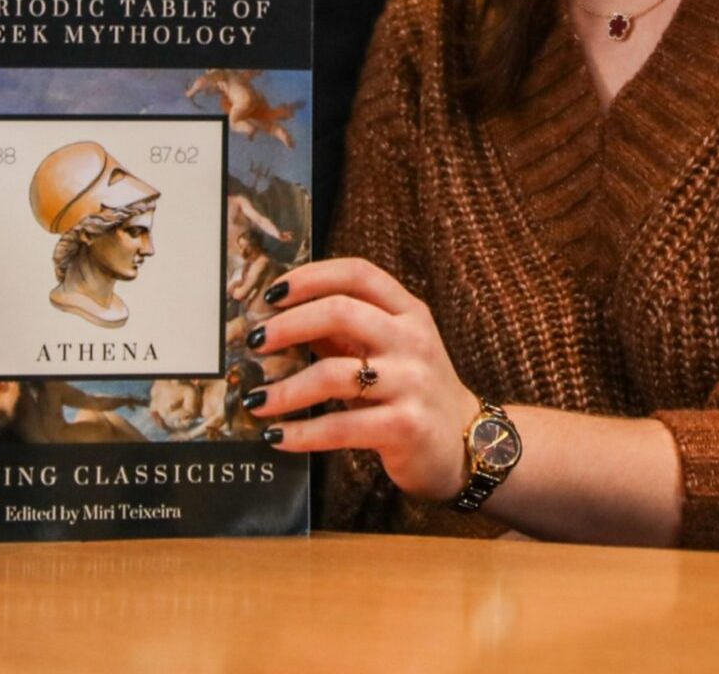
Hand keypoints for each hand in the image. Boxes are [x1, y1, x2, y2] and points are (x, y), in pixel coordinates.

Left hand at [246, 257, 475, 503]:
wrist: (465, 444)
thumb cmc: (412, 391)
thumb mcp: (385, 351)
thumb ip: (341, 333)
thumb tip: (277, 321)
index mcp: (408, 312)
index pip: (358, 274)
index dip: (311, 277)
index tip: (271, 293)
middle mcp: (413, 340)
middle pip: (341, 312)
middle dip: (287, 325)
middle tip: (254, 342)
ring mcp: (412, 382)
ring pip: (334, 373)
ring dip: (285, 389)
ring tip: (255, 401)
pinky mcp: (406, 426)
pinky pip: (341, 426)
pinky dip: (301, 432)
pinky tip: (277, 436)